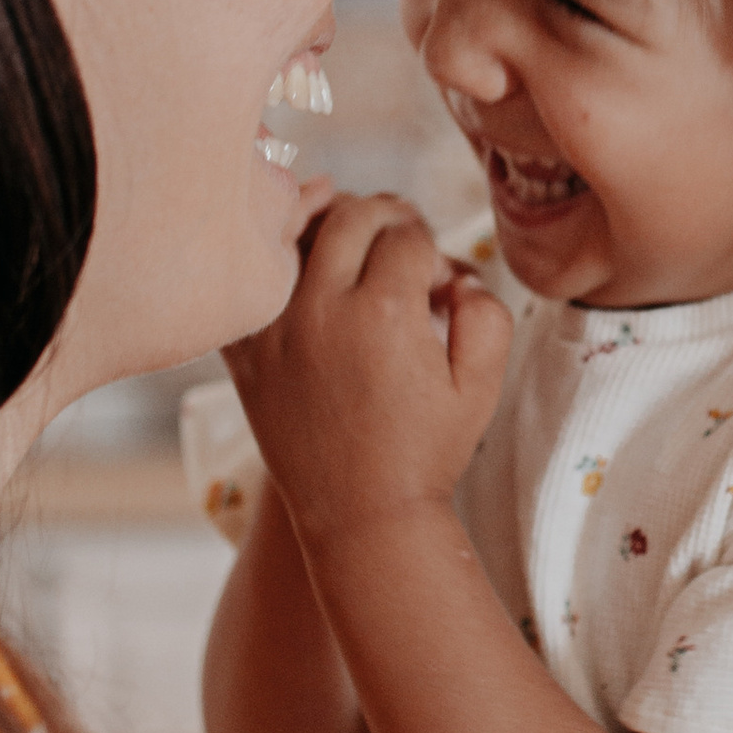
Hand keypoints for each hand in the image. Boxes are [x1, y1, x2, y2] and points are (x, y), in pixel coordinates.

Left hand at [224, 195, 510, 538]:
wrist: (363, 517)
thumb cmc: (428, 452)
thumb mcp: (482, 386)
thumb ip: (487, 313)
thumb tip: (456, 275)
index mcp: (383, 312)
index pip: (408, 234)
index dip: (432, 250)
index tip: (436, 284)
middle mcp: (321, 311)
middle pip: (352, 215)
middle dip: (387, 218)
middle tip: (402, 243)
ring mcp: (275, 330)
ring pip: (292, 231)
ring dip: (327, 222)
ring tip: (351, 234)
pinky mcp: (246, 354)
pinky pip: (248, 283)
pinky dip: (269, 264)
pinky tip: (296, 264)